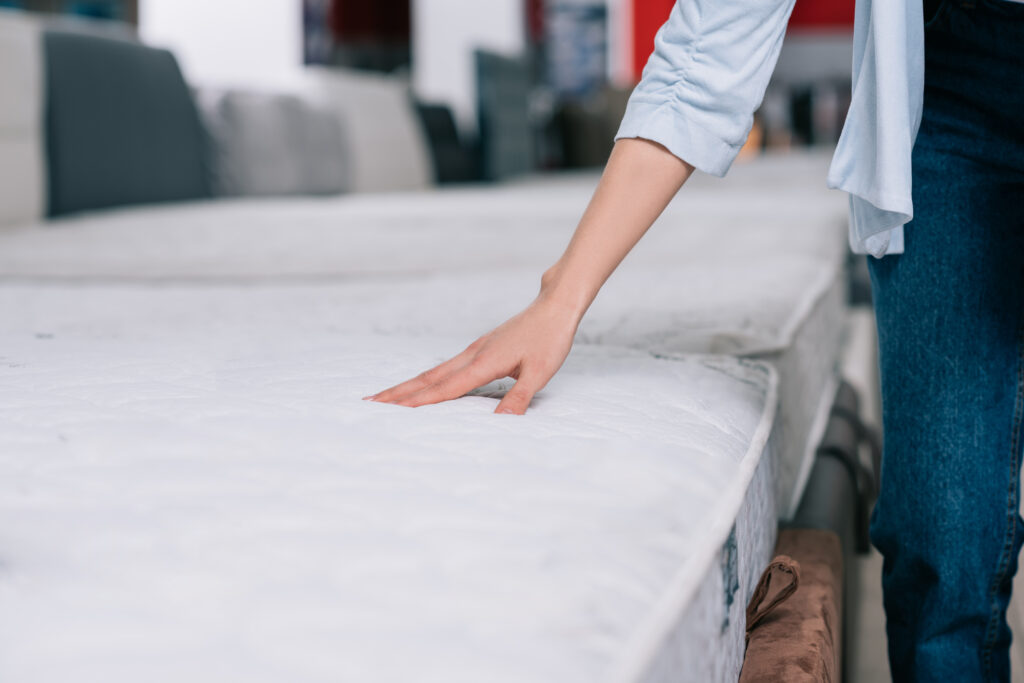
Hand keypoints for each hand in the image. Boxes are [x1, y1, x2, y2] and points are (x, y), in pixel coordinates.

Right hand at [363, 293, 580, 414]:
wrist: (554, 307)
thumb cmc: (550, 339)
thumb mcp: (540, 373)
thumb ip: (519, 398)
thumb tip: (501, 423)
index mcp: (483, 363)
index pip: (444, 389)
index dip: (417, 402)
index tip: (390, 411)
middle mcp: (472, 356)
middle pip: (427, 378)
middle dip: (398, 393)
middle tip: (369, 404)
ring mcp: (473, 351)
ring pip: (433, 372)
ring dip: (408, 386)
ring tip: (385, 397)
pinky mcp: (479, 349)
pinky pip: (445, 368)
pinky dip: (426, 379)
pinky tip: (422, 386)